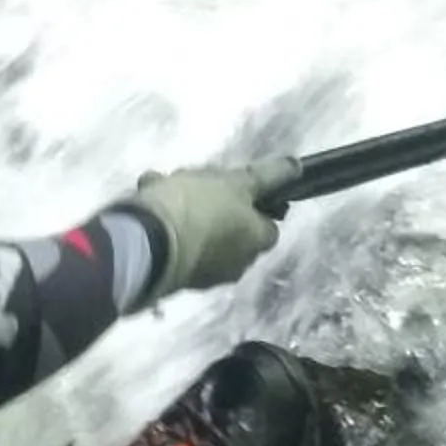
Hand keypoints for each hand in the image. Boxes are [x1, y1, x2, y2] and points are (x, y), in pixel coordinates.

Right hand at [126, 158, 298, 297]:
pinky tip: (146, 202)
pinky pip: (173, 242)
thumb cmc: (200, 208)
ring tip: (161, 185)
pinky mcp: (171, 277)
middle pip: (230, 228)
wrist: (146, 244)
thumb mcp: (235, 182)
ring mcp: (202, 275)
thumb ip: (268, 176)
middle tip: (191, 180)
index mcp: (256, 243)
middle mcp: (236, 265)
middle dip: (211, 202)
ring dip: (183, 208)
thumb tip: (298, 169)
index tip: (235, 187)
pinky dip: (164, 223)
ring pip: (198, 232)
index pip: (267, 224)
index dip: (254, 204)